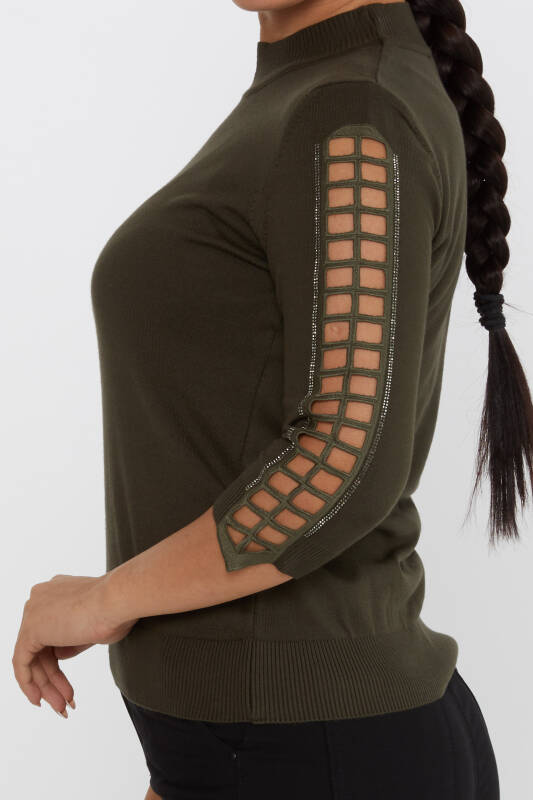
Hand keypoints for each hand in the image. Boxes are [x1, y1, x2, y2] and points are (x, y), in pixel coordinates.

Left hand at [12, 573, 136, 716]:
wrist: (119, 599)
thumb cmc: (117, 610)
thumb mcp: (92, 629)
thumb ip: (72, 641)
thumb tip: (59, 656)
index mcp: (56, 593)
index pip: (50, 634)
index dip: (57, 664)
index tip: (68, 684)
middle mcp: (41, 598)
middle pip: (41, 647)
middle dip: (53, 679)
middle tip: (65, 702)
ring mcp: (34, 611)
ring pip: (33, 657)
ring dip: (46, 687)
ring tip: (61, 707)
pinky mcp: (31, 628)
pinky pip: (22, 662)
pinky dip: (29, 683)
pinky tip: (38, 699)